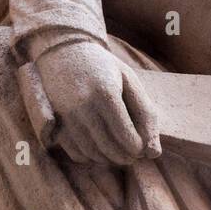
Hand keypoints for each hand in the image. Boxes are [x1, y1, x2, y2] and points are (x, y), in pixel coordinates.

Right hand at [36, 41, 160, 165]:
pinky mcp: (56, 121)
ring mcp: (67, 115)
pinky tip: (99, 150)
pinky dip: (89, 157)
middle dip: (125, 157)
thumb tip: (154, 153)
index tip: (142, 147)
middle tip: (132, 155)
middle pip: (109, 148)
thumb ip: (145, 113)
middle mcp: (84, 107)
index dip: (137, 148)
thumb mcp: (129, 81)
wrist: (64, 51)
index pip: (126, 136)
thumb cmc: (103, 66)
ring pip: (92, 152)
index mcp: (106, 94)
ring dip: (108, 159)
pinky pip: (74, 151)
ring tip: (118, 153)